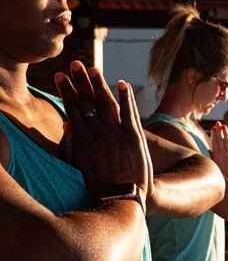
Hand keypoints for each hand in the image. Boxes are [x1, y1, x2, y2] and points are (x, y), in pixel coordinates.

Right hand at [55, 61, 152, 201]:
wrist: (123, 196)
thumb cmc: (99, 183)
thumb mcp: (78, 164)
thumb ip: (71, 144)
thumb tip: (67, 125)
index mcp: (83, 140)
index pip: (72, 109)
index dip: (67, 91)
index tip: (60, 76)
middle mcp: (98, 133)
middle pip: (88, 102)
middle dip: (80, 81)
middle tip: (75, 64)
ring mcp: (117, 134)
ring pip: (107, 104)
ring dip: (100, 85)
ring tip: (93, 69)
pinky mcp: (134, 137)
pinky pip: (130, 113)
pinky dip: (126, 98)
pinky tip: (122, 84)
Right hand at [210, 122, 227, 177]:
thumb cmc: (222, 172)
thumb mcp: (214, 163)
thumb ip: (212, 155)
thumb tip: (209, 149)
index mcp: (215, 155)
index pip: (214, 142)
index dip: (214, 134)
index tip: (213, 128)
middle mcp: (221, 153)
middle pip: (220, 139)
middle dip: (219, 131)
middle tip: (218, 123)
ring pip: (226, 141)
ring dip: (225, 133)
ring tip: (224, 126)